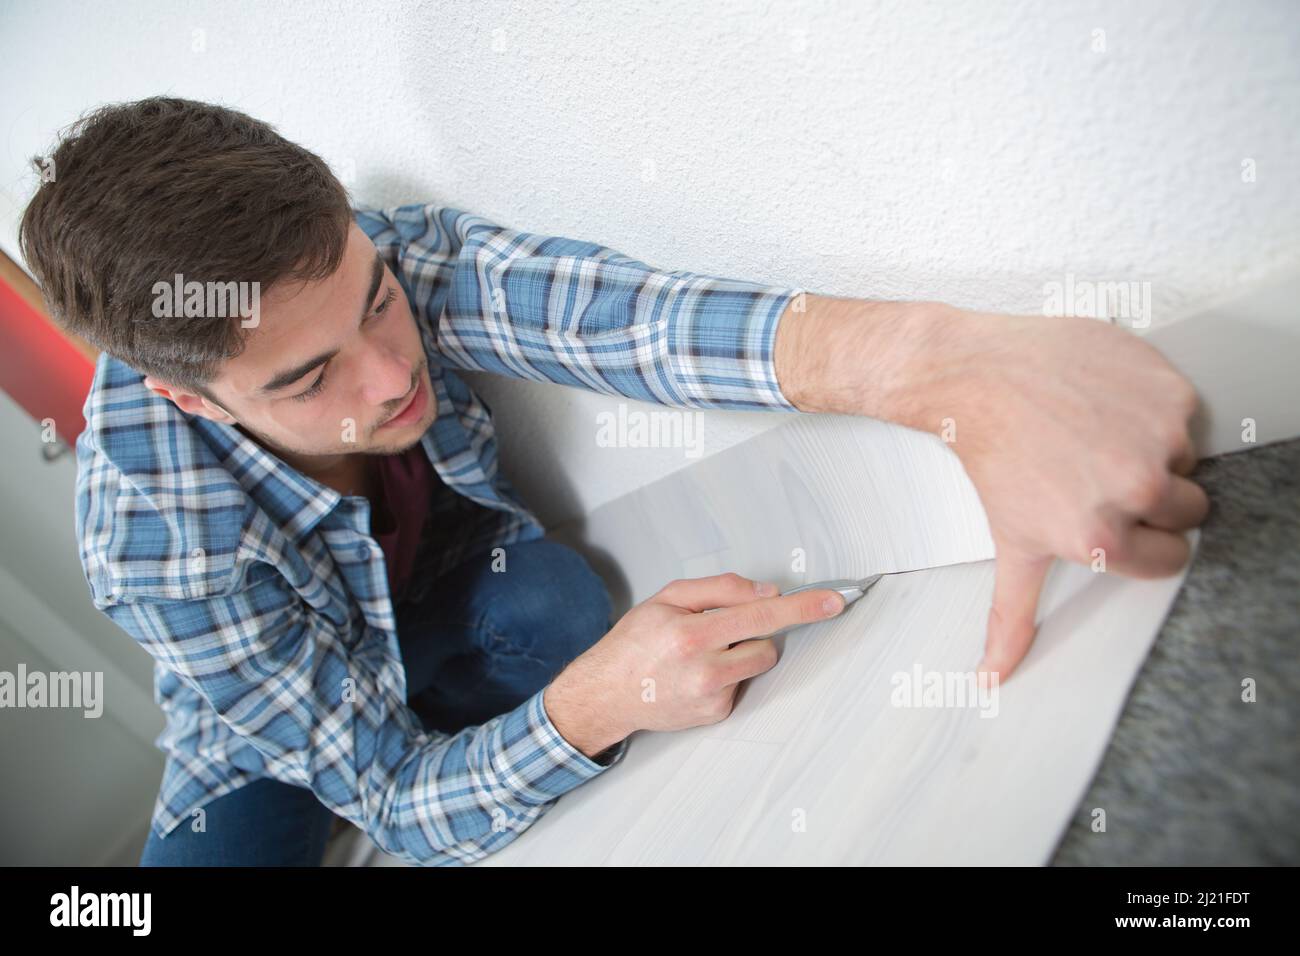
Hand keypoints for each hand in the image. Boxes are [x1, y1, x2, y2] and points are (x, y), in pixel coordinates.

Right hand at [544, 572, 845, 755]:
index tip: (833, 601)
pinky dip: (727, 674)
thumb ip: (719, 589)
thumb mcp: (666, 599)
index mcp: (691, 633)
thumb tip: (766, 593)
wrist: (606, 693)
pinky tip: (695, 675)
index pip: (760, 614)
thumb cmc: (634, 642)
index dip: (802, 607)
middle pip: (766, 642)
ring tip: (703, 653)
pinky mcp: (716, 715)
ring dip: (742, 652)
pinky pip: (741, 684)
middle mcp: (704, 669)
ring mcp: (712, 697)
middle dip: (755, 630)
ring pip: (758, 663)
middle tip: (721, 629)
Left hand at [937, 309, 1207, 679]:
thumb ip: (1012, 618)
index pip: (1168, 557)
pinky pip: (1182, 411)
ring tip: (1094, 436)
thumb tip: (991, 679)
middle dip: (1151, 497)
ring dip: (1151, 450)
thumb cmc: (992, 458)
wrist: (976, 378)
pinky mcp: (1168, 391)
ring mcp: (1156, 436)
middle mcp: (1137, 489)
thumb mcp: (1010, 544)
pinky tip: (1104, 402)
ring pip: (1186, 458)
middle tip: (1096, 473)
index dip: (1141, 538)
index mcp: (1103, 537)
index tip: (1112, 516)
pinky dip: (1152, 406)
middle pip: (1187, 509)